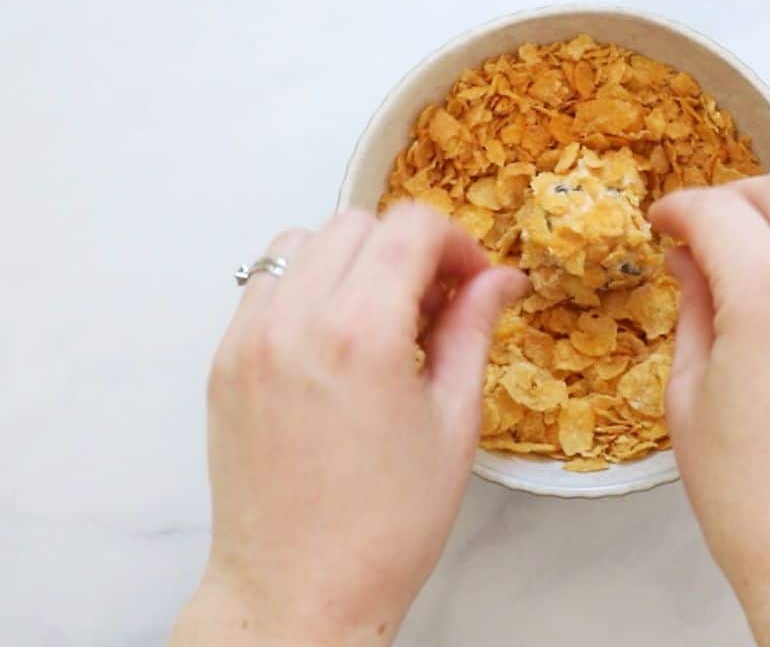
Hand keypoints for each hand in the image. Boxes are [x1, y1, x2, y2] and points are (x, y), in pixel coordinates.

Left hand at [170, 205, 526, 645]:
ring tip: (383, 316)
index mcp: (361, 334)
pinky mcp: (224, 363)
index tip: (473, 281)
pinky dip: (307, 287)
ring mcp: (248, 340)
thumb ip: (473, 331)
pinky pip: (265, 285)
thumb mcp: (453, 422)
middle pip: (358, 224)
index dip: (456, 243)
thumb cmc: (384, 527)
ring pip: (302, 242)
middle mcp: (295, 322)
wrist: (299, 592)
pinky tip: (337, 339)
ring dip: (351, 259)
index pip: (411, 228)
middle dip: (408, 248)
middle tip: (437, 302)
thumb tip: (499, 280)